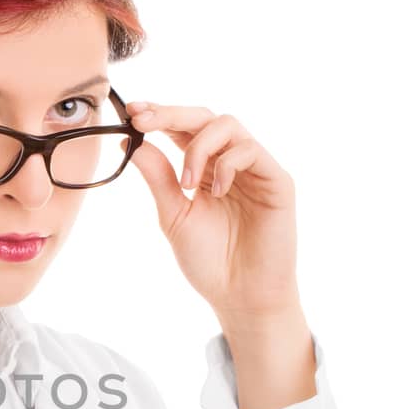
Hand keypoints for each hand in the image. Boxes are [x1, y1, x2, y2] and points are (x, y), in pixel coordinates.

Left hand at [125, 100, 301, 325]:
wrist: (240, 296)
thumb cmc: (210, 261)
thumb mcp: (174, 215)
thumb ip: (158, 178)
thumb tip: (131, 144)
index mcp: (205, 169)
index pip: (183, 130)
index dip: (159, 116)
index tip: (131, 112)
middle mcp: (230, 163)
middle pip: (204, 117)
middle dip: (171, 114)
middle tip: (143, 120)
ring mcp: (255, 169)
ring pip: (228, 125)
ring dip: (198, 147)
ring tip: (187, 184)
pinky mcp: (277, 180)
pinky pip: (251, 150)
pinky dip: (227, 164)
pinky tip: (217, 192)